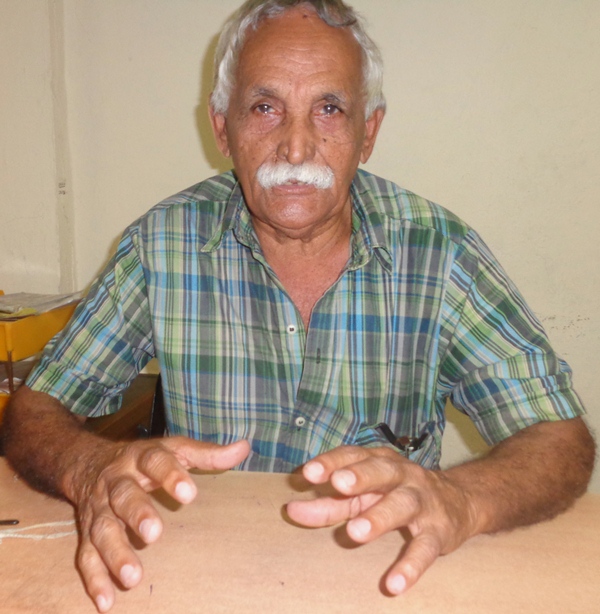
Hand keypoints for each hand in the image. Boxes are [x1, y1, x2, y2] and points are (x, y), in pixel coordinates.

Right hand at [66, 437, 249, 611]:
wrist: (88, 463)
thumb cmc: (144, 460)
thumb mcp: (174, 449)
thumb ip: (207, 454)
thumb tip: (244, 448)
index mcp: (141, 458)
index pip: (155, 461)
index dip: (170, 475)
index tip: (189, 493)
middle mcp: (117, 481)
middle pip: (124, 495)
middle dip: (137, 513)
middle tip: (154, 533)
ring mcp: (99, 508)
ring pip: (102, 529)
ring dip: (115, 553)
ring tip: (133, 577)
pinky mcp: (87, 532)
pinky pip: (86, 556)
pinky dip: (95, 579)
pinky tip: (108, 602)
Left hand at [286, 446, 477, 594]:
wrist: (460, 501)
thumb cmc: (395, 495)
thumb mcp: (363, 496)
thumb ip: (328, 503)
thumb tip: (291, 510)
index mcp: (380, 462)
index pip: (354, 455)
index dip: (332, 461)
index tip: (309, 472)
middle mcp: (403, 475)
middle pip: (381, 471)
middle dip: (360, 476)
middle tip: (339, 483)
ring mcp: (422, 502)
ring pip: (402, 505)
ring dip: (379, 517)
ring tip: (355, 532)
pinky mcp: (440, 532)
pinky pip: (426, 548)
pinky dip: (410, 566)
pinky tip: (393, 584)